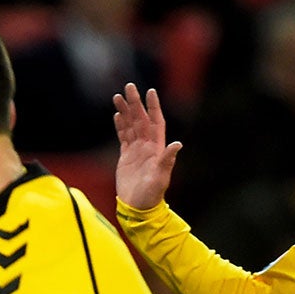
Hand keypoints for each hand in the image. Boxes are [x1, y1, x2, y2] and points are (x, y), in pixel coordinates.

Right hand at [113, 83, 182, 209]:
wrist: (138, 207)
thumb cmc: (152, 194)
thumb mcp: (161, 177)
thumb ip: (167, 160)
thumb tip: (178, 144)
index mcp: (156, 147)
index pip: (155, 122)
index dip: (153, 107)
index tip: (150, 91)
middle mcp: (147, 146)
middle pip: (140, 119)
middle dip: (135, 103)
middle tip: (128, 86)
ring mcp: (136, 150)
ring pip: (130, 125)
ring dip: (125, 111)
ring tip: (117, 97)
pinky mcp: (126, 157)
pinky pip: (123, 137)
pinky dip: (120, 125)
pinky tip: (117, 115)